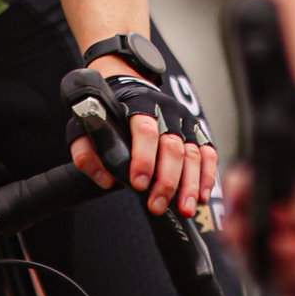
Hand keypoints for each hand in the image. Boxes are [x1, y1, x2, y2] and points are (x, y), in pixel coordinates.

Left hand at [66, 74, 218, 218]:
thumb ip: (86, 153)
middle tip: (158, 205)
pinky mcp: (197, 131)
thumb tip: (105, 180)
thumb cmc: (108, 112)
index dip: (143, 158)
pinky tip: (201, 197)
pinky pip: (208, 153)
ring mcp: (184, 121)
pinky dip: (207, 176)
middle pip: (172, 146)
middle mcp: (165, 112)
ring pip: (193, 153)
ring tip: (185, 210)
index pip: (145, 130)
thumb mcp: (85, 126)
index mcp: (137, 105)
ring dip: (191, 184)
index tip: (138, 184)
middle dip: (167, 180)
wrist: (129, 85)